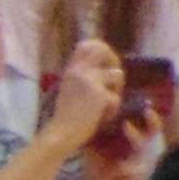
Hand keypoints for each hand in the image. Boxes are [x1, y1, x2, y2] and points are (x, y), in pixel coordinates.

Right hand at [43, 37, 122, 160]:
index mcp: (71, 70)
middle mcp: (79, 71)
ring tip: (107, 105)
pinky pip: (116, 97)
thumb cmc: (66, 116)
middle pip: (104, 51)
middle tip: (115, 82)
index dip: (101, 48)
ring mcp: (89, 81)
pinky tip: (103, 117)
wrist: (61, 133)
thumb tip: (110, 72)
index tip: (108, 63)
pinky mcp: (99, 95)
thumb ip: (84, 78)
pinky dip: (113, 109)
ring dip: (117, 91)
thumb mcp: (71, 90)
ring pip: (117, 75)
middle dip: (115, 63)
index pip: (86, 45)